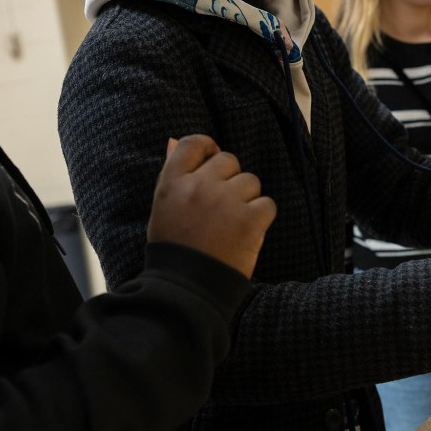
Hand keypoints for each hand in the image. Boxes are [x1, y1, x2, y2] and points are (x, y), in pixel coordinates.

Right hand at [147, 135, 276, 277]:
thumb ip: (173, 175)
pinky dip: (261, 218)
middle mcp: (198, 186)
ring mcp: (225, 201)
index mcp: (172, 183)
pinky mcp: (249, 219)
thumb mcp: (163, 208)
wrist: (188, 289)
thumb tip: (173, 141)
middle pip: (228, 161)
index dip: (208, 148)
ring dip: (247, 200)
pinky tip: (248, 234)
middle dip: (231, 179)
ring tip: (233, 224)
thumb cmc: (174, 250)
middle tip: (223, 206)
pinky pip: (267, 204)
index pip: (192, 144)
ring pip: (251, 182)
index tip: (213, 161)